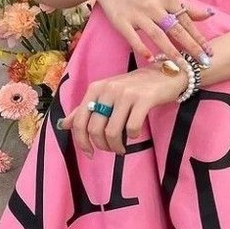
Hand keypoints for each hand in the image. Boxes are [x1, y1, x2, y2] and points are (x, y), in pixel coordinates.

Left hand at [59, 65, 186, 155]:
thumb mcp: (108, 94)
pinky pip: (132, 128)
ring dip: (116, 146)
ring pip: (112, 131)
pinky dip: (132, 137)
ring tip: (122, 148)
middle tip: (112, 149)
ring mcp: (126, 94)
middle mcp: (108, 89)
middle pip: (95, 129)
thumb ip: (86, 108)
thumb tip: (64, 125)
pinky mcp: (144, 99)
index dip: (81, 142)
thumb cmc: (136, 87)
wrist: (166, 75)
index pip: (79, 121)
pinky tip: (134, 135)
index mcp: (96, 88)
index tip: (90, 153)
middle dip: (102, 146)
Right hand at [91, 0, 213, 66]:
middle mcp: (154, 7)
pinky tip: (150, 59)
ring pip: (157, 35)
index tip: (209, 52)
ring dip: (171, 52)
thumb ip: (186, 7)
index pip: (187, 21)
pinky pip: (133, 37)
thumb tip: (209, 14)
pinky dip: (141, 48)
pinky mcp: (122, 21)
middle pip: (176, 30)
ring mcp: (138, 14)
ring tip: (182, 66)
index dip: (199, 37)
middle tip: (202, 63)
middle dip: (191, 47)